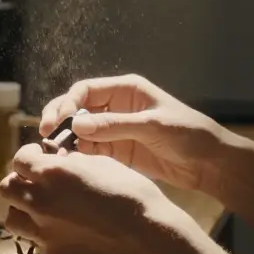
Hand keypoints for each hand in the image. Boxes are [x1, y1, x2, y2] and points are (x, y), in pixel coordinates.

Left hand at [0, 143, 194, 253]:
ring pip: (12, 217)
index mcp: (52, 173)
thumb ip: (71, 161)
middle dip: (20, 180)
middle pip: (7, 188)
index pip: (19, 160)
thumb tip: (59, 160)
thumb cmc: (131, 194)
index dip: (29, 155)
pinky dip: (43, 232)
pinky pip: (35, 240)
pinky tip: (64, 229)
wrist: (148, 237)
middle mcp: (40, 201)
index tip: (40, 156)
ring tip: (43, 207)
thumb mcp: (102, 163)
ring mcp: (43, 232)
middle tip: (38, 181)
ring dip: (23, 209)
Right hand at [40, 74, 225, 192]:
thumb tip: (77, 124)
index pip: (86, 90)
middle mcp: (117, 106)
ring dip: (65, 140)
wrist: (210, 163)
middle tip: (44, 136)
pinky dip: (78, 155)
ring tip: (53, 154)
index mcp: (127, 90)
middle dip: (59, 120)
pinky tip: (69, 164)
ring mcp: (116, 129)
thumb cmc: (189, 134)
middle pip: (77, 109)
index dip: (67, 104)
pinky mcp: (118, 151)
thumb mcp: (152, 126)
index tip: (56, 122)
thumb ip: (115, 125)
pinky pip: (91, 150)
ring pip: (80, 131)